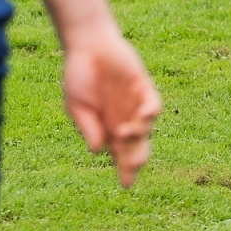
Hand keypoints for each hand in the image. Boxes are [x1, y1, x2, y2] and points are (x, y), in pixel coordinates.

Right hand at [62, 26, 161, 187]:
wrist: (87, 45)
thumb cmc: (79, 76)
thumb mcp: (77, 106)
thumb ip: (88, 127)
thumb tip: (99, 151)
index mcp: (108, 129)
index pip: (120, 155)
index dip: (125, 170)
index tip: (126, 185)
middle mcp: (124, 119)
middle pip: (137, 146)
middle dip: (136, 159)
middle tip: (133, 166)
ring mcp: (135, 103)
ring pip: (146, 127)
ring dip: (139, 134)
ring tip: (126, 134)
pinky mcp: (143, 86)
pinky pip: (153, 103)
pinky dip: (151, 111)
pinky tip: (145, 116)